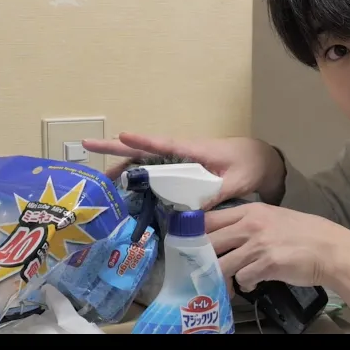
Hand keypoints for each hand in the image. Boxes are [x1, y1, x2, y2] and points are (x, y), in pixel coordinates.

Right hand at [83, 132, 286, 208]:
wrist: (261, 160)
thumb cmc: (249, 164)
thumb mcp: (236, 180)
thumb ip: (215, 194)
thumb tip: (193, 213)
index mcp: (193, 149)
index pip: (163, 143)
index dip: (141, 140)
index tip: (121, 135)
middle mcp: (182, 153)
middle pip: (145, 150)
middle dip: (118, 149)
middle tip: (88, 146)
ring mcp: (181, 162)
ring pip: (147, 162)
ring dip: (125, 167)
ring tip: (102, 178)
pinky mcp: (184, 172)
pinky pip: (157, 174)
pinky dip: (141, 179)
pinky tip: (128, 191)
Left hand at [207, 202, 349, 290]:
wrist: (330, 249)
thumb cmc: (304, 233)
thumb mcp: (273, 217)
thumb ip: (249, 223)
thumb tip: (224, 235)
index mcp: (251, 210)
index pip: (210, 218)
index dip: (195, 232)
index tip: (188, 244)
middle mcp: (251, 225)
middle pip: (210, 241)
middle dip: (202, 258)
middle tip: (201, 268)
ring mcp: (258, 245)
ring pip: (222, 264)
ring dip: (223, 277)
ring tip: (228, 282)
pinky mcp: (266, 265)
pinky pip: (242, 279)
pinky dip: (244, 284)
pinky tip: (254, 282)